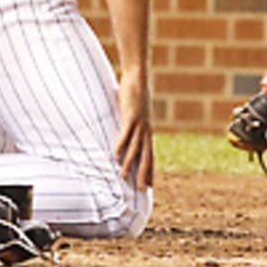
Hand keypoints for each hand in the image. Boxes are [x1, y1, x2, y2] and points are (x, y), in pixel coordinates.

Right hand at [114, 68, 153, 189]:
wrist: (139, 76)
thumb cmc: (135, 93)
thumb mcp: (134, 112)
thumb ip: (130, 122)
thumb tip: (125, 128)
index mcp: (147, 130)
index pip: (150, 154)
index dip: (150, 170)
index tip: (149, 185)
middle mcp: (146, 129)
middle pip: (146, 155)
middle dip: (143, 173)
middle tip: (140, 190)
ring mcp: (139, 123)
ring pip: (135, 147)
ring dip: (129, 162)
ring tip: (123, 176)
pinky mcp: (131, 115)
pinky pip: (125, 133)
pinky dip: (121, 144)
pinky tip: (116, 155)